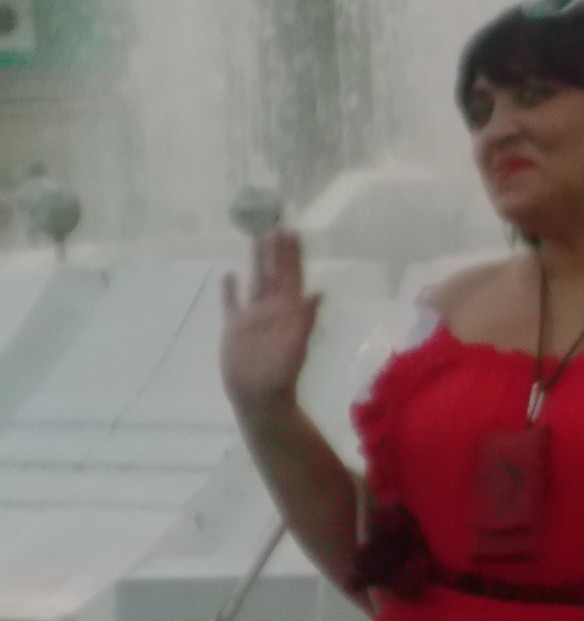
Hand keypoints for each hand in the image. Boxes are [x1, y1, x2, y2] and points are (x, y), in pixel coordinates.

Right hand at [221, 227, 321, 425]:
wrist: (260, 397)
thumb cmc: (281, 374)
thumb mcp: (296, 346)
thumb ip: (306, 319)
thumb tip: (318, 293)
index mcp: (288, 310)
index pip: (291, 275)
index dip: (292, 254)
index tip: (292, 231)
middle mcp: (272, 308)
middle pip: (274, 272)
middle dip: (276, 250)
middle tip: (275, 223)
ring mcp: (253, 317)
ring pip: (255, 281)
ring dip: (256, 261)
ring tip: (257, 238)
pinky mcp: (235, 328)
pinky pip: (231, 303)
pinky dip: (230, 290)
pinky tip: (228, 274)